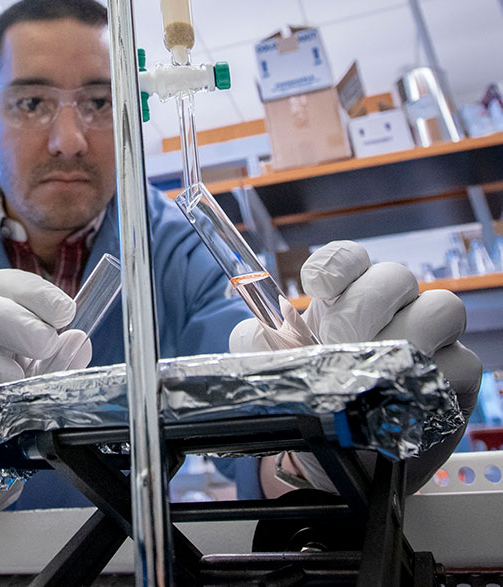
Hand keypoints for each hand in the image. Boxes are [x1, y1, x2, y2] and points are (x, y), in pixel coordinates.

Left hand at [230, 241, 482, 492]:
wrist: (336, 458)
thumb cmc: (309, 400)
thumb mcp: (271, 370)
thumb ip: (256, 344)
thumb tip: (260, 324)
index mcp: (345, 298)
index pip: (350, 258)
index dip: (336, 263)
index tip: (315, 287)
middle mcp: (392, 308)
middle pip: (394, 275)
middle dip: (362, 307)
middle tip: (338, 344)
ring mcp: (431, 337)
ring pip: (439, 307)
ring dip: (401, 337)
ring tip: (370, 372)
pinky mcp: (458, 374)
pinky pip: (459, 360)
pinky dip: (428, 376)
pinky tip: (401, 398)